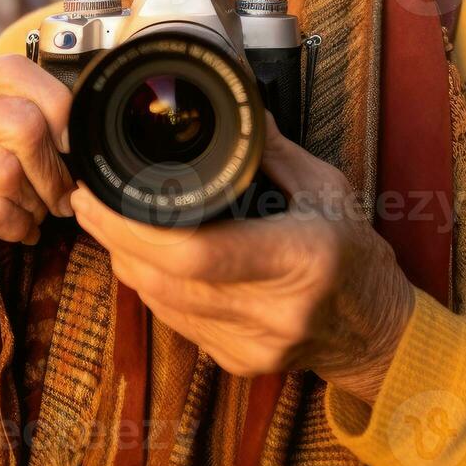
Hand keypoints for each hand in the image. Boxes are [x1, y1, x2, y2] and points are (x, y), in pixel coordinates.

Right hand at [0, 55, 73, 329]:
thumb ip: (38, 120)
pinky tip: (20, 230)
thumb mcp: (9, 141)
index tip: (73, 143)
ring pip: (8, 172)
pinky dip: (19, 226)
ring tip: (35, 213)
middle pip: (20, 124)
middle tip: (64, 195)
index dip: (57, 105)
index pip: (14, 70)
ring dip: (35, 202)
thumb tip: (89, 127)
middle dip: (54, 169)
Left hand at [71, 119, 414, 403]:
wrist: (378, 332)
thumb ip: (272, 149)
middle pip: (163, 280)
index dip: (135, 227)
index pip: (196, 253)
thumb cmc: (356, 257)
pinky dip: (153, 287)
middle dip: (114, 238)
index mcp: (300, 258)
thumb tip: (235, 103)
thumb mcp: (327, 189)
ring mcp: (251, 344)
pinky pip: (175, 322)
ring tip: (106, 221)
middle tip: (87, 199)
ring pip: (160, 303)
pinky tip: (144, 257)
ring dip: (127, 260)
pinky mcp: (236, 362)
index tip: (101, 195)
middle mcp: (272, 310)